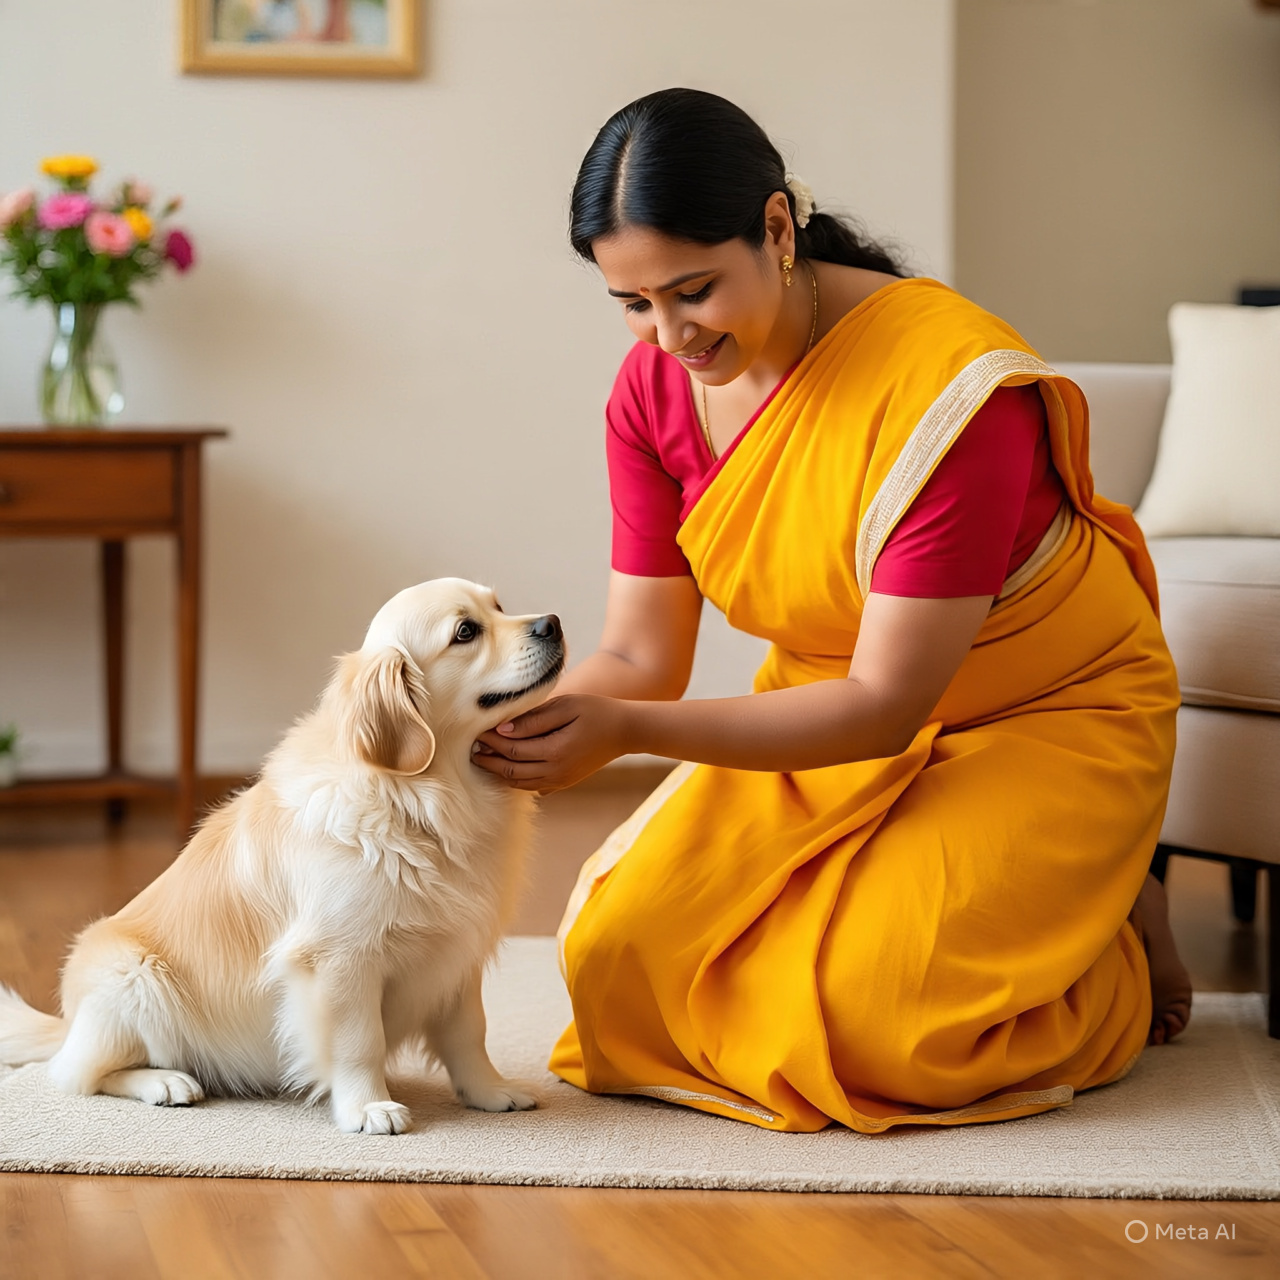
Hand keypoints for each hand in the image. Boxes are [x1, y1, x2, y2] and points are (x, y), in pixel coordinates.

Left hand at [471, 695, 631, 792]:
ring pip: (519, 783)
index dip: (491, 741)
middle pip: (510, 771)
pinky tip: (505, 767)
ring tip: (483, 757)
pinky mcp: (564, 782)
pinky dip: (515, 779)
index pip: (512, 749)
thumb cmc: (596, 711)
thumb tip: (502, 729)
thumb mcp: (566, 706)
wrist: (626, 731)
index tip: (475, 730)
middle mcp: (556, 772)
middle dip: (489, 759)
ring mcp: (560, 781)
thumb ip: (534, 719)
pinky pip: (532, 786)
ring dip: (498, 772)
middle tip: (470, 747)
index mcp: (555, 751)